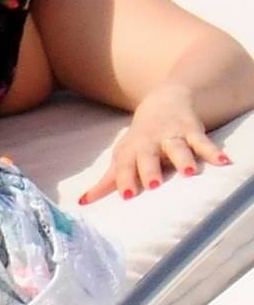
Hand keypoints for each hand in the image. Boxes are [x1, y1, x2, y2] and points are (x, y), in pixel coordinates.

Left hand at [79, 83, 231, 203]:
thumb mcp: (123, 157)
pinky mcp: (192, 131)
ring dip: (182, 158)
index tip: (127, 195)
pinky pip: (203, 142)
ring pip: (177, 147)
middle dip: (149, 170)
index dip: (125, 180)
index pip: (125, 167)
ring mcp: (171, 137)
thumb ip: (107, 182)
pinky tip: (223, 162)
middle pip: (148, 157)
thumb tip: (81, 203)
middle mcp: (149, 143)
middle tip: (153, 185)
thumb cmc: (140, 140)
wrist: (164, 102)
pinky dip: (213, 151)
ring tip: (187, 171)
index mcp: (130, 152)